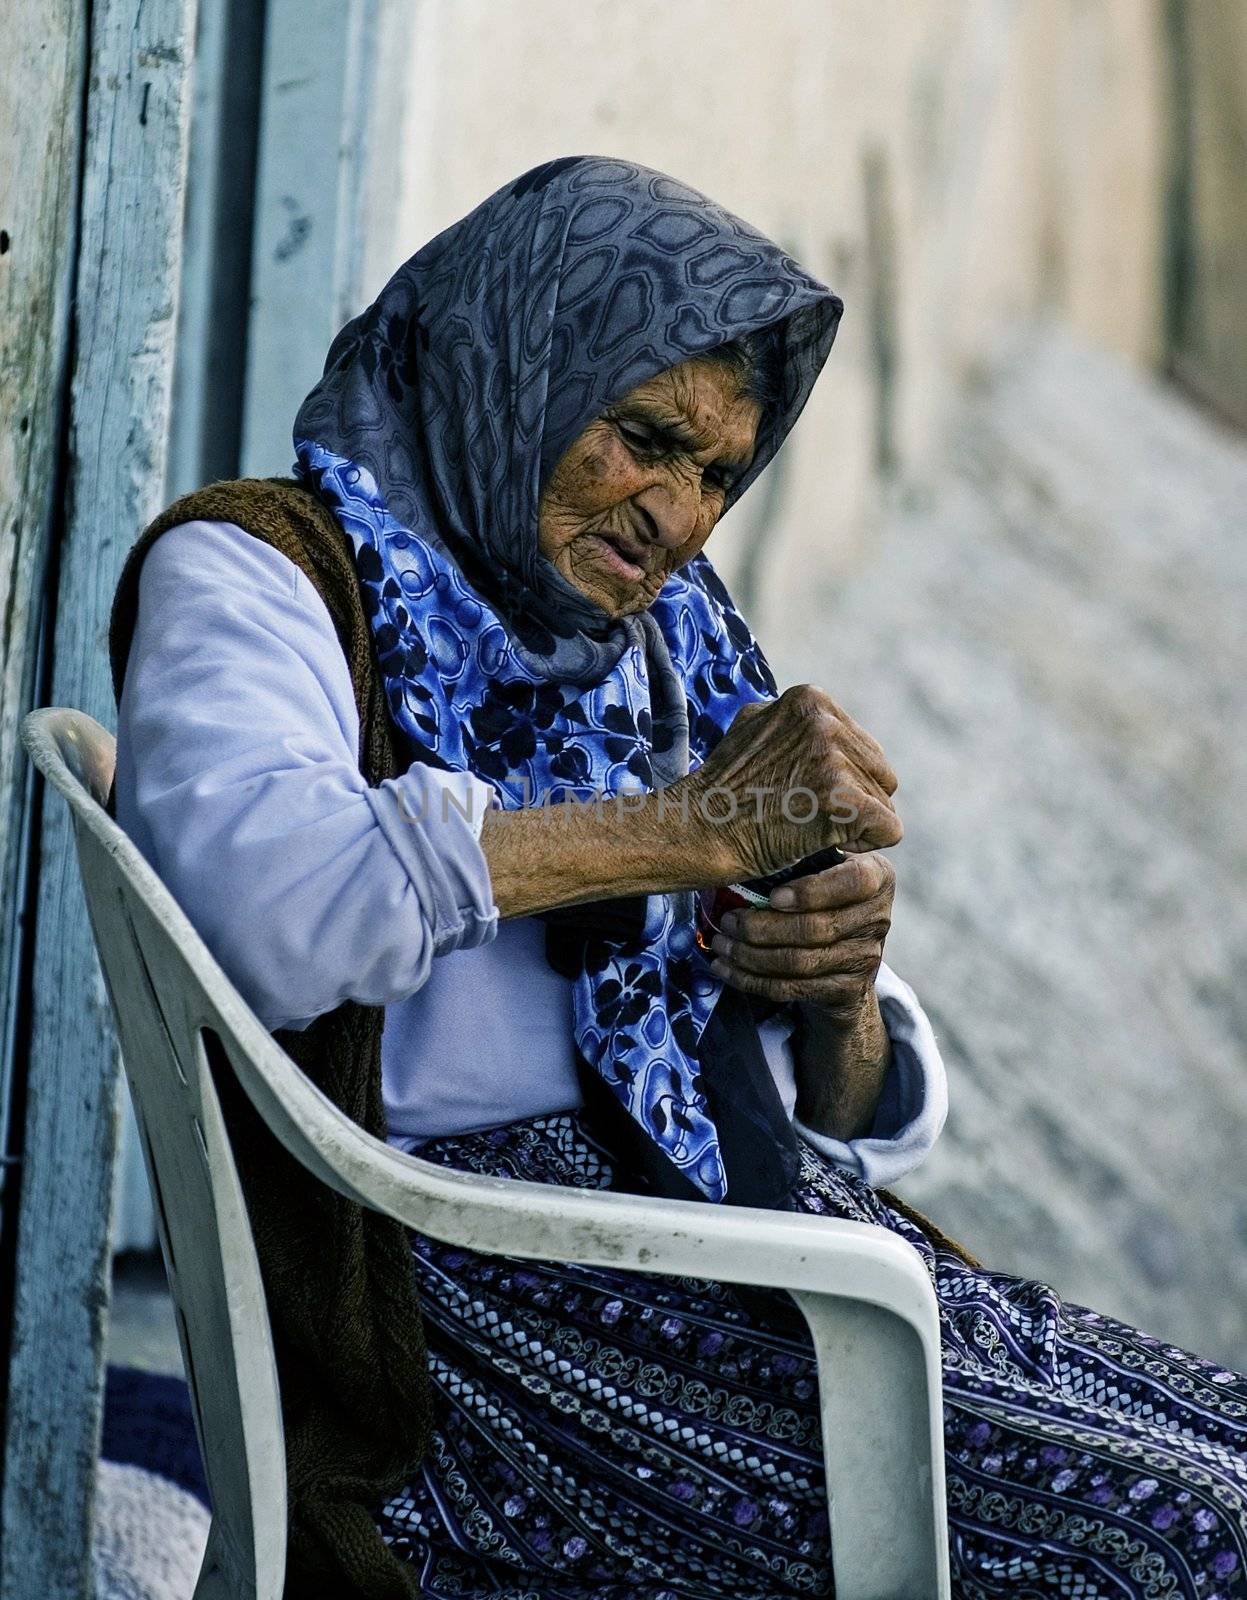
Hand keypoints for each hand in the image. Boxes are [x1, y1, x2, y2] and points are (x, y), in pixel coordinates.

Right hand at [673, 685, 900, 883]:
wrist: (698, 828)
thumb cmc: (722, 788)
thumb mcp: (754, 726)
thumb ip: (796, 721)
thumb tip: (822, 718)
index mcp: (811, 700)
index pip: (863, 748)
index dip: (841, 780)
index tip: (803, 794)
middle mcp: (825, 722)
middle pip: (880, 773)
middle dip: (854, 800)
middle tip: (808, 815)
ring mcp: (833, 759)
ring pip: (883, 802)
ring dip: (854, 824)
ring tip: (808, 827)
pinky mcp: (841, 799)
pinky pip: (887, 829)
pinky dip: (863, 844)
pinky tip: (826, 842)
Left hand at [705, 851, 894, 1016]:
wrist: (847, 952)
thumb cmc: (823, 893)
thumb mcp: (826, 864)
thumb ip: (805, 855)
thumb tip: (750, 842)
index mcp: (877, 877)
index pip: (854, 882)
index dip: (812, 892)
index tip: (772, 896)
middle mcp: (878, 917)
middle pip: (817, 929)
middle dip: (762, 928)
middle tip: (727, 922)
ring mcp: (865, 957)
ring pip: (801, 962)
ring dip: (751, 956)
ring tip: (720, 945)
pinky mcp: (847, 988)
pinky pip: (793, 988)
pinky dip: (752, 980)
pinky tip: (726, 968)